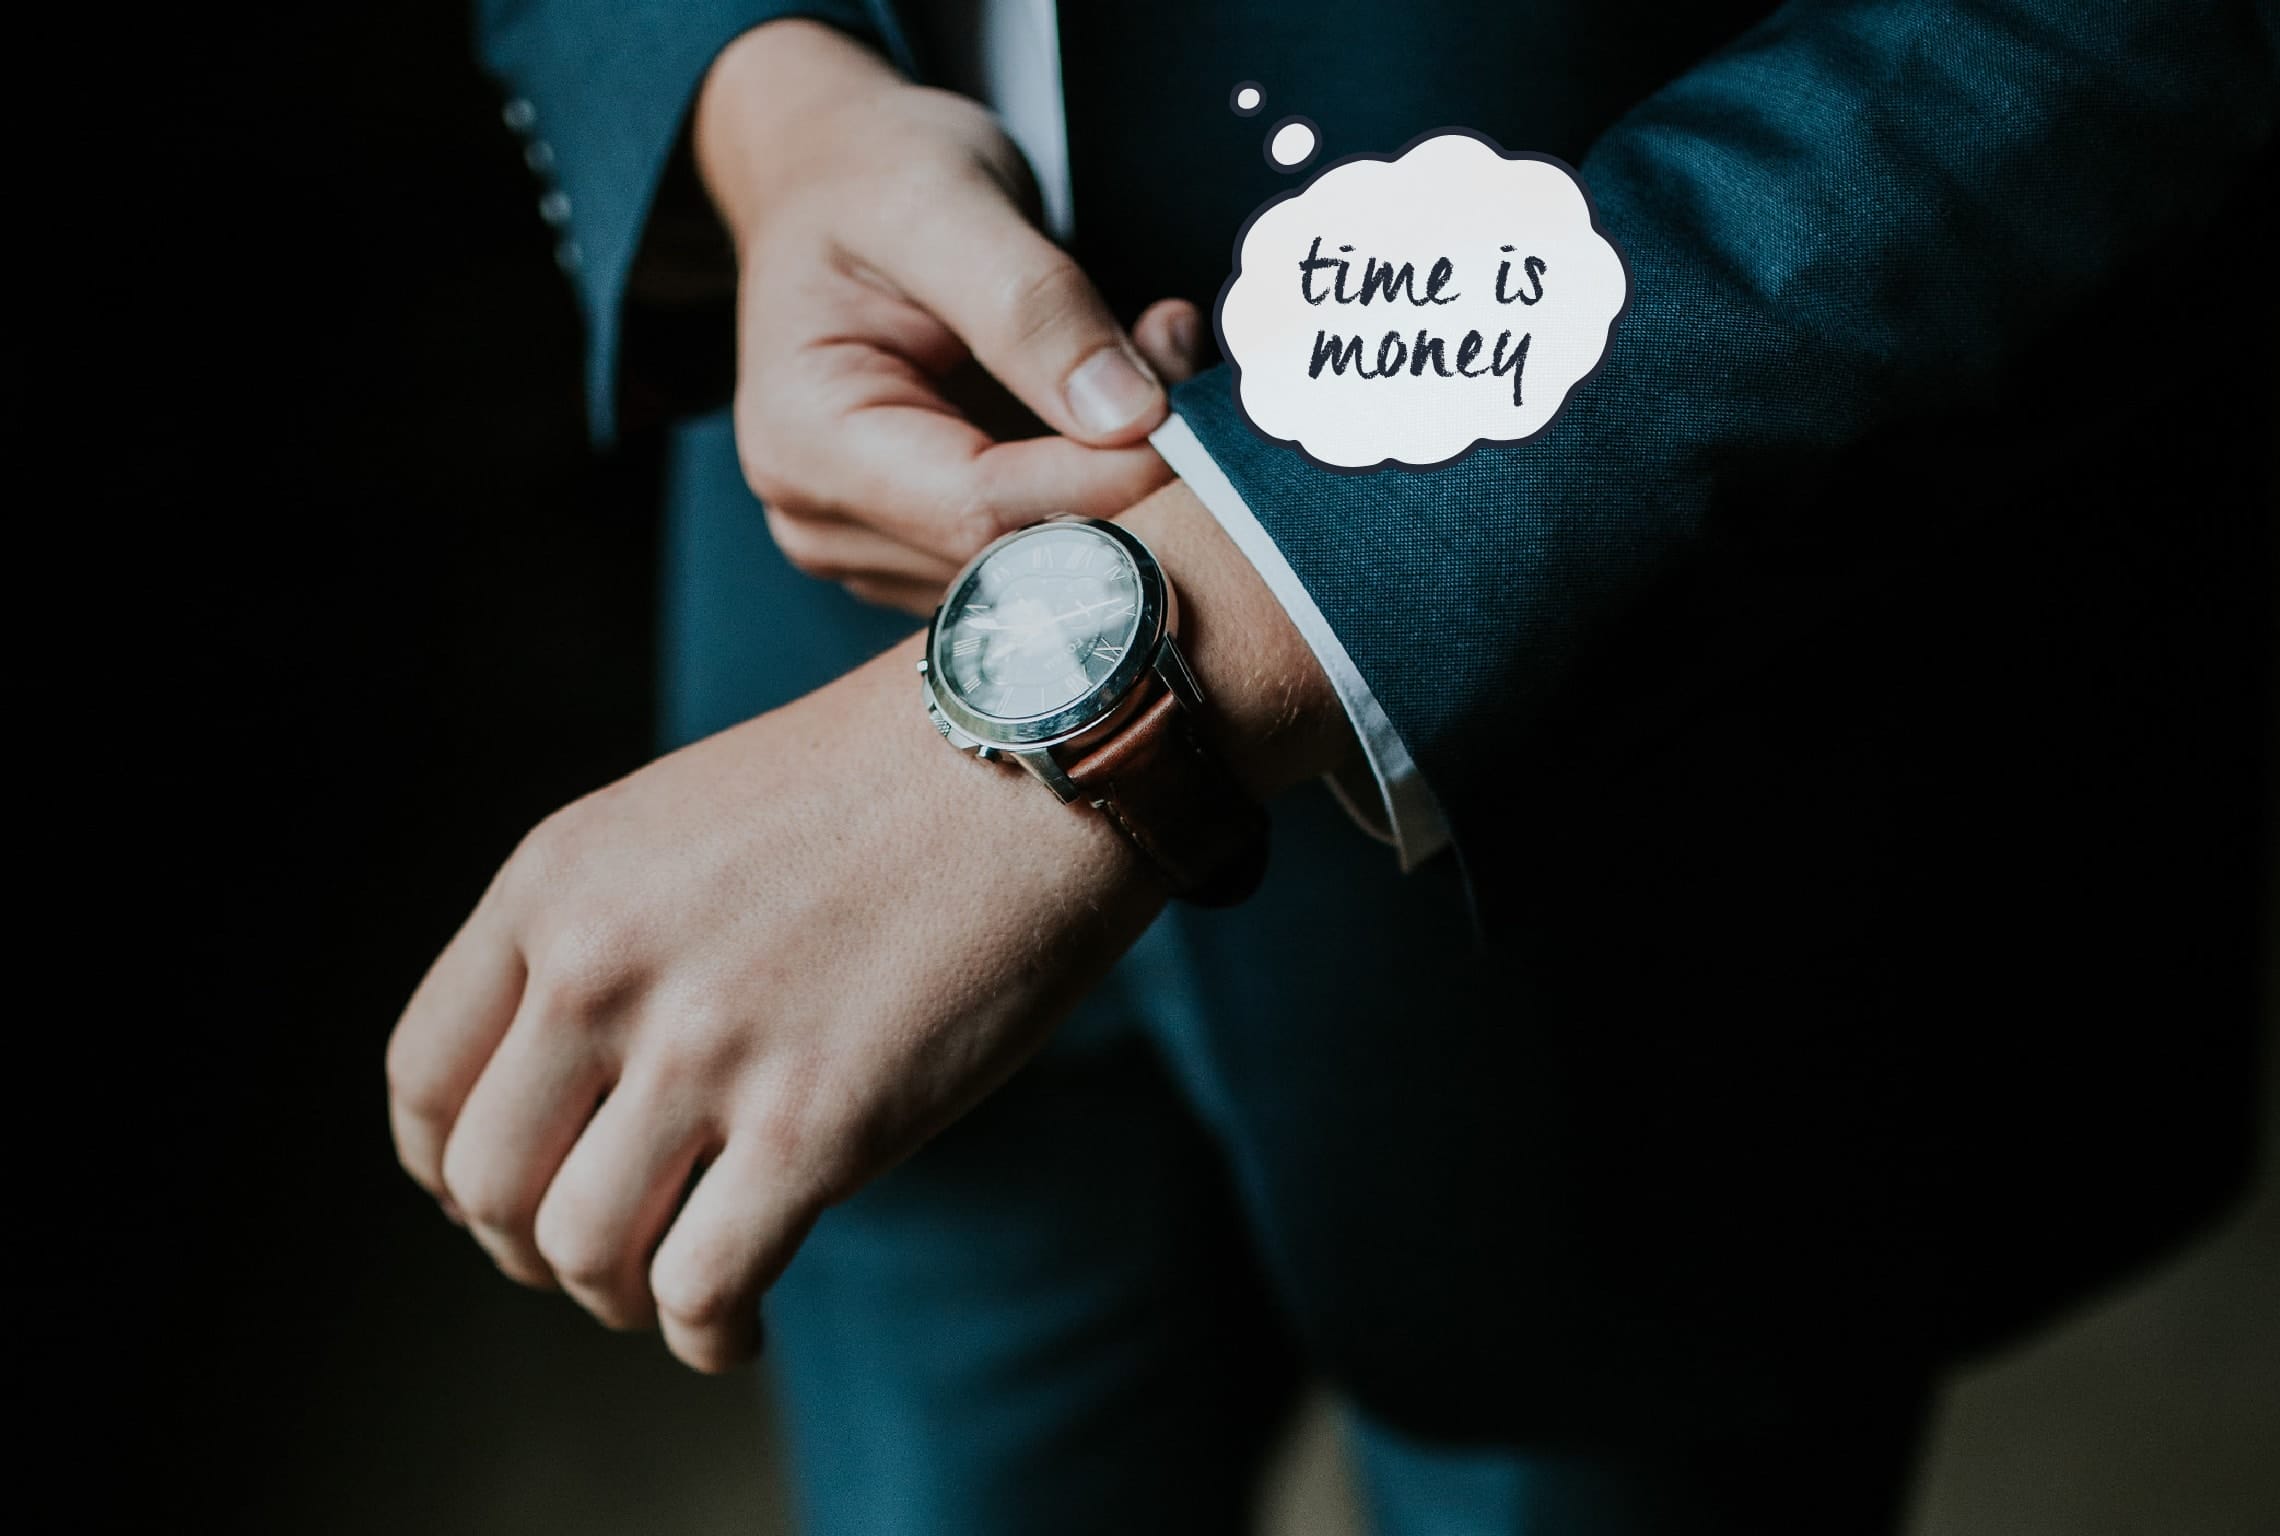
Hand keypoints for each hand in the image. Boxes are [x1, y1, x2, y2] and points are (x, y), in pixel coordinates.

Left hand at [386, 483, 1351, 1371]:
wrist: (1035, 754)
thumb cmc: (878, 788)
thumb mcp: (681, 820)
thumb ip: (601, 934)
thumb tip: (569, 1091)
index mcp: (556, 883)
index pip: (423, 1081)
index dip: (451, 1170)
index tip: (512, 1194)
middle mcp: (603, 965)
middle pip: (488, 1188)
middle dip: (534, 1250)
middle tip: (605, 1255)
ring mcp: (706, 1048)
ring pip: (583, 1252)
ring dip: (621, 1296)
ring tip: (680, 1285)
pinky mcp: (817, 1124)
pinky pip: (702, 1290)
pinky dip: (707, 1336)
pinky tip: (741, 1327)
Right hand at [695, 20, 1209, 613]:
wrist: (829, 177)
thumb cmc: (868, 178)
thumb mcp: (944, 202)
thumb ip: (1033, 308)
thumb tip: (1128, 417)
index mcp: (805, 443)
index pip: (980, 511)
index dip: (1102, 480)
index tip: (1184, 414)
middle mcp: (826, 518)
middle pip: (1015, 555)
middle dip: (1119, 477)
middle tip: (1173, 356)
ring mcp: (877, 544)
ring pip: (1042, 563)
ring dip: (1120, 478)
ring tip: (1139, 351)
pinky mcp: (929, 541)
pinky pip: (1042, 545)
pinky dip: (1101, 483)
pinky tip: (1111, 396)